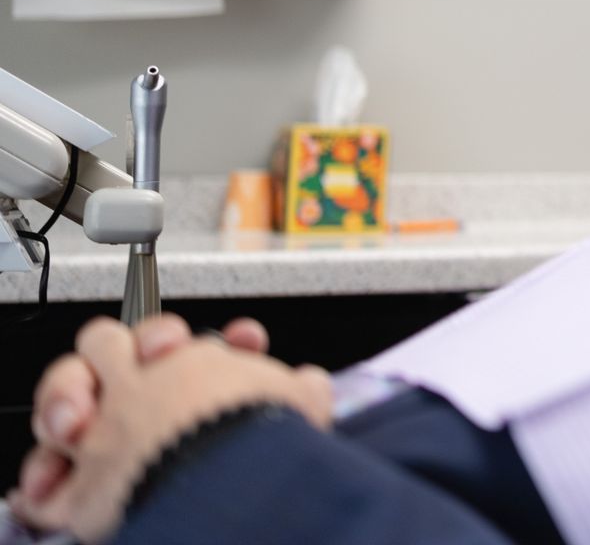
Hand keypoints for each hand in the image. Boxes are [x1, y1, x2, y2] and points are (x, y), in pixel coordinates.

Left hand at [8, 316, 328, 541]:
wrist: (223, 477)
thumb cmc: (253, 435)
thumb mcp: (296, 399)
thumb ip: (298, 387)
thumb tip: (312, 384)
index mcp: (179, 363)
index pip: (166, 331)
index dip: (179, 339)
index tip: (206, 351)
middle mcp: (130, 392)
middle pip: (97, 344)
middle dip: (107, 354)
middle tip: (130, 371)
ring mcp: (98, 439)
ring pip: (54, 405)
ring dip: (63, 411)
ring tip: (78, 427)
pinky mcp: (78, 494)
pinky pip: (42, 491)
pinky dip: (44, 490)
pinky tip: (49, 488)